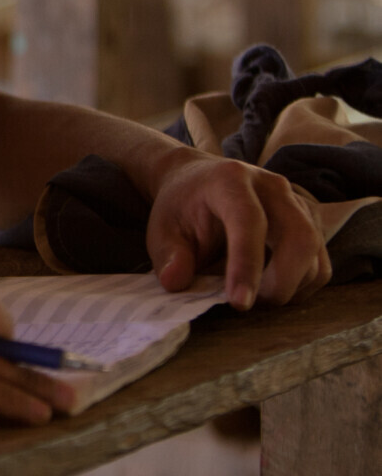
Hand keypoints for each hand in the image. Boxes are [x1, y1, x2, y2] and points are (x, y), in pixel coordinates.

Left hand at [147, 148, 329, 308]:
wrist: (198, 181)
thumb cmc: (181, 207)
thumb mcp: (162, 229)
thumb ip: (168, 255)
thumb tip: (176, 283)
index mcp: (230, 180)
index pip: (249, 221)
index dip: (247, 265)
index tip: (239, 302)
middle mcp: (272, 186)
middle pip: (299, 236)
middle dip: (281, 282)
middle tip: (249, 303)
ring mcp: (297, 201)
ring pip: (315, 253)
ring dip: (291, 286)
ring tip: (254, 293)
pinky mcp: (311, 220)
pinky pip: (321, 262)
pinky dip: (302, 284)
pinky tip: (271, 285)